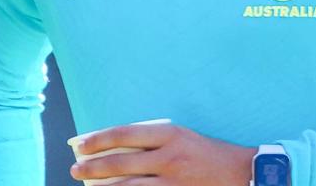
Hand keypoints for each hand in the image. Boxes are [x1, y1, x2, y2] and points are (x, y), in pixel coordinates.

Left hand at [70, 122, 254, 185]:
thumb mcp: (180, 137)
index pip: (124, 134)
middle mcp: (170, 156)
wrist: (241, 174)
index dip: (97, 139)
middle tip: (75, 170)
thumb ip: (150, 141)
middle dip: (92, 167)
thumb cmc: (205, 153)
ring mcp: (173, 182)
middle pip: (120, 162)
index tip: (79, 144)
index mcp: (170, 133)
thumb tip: (112, 148)